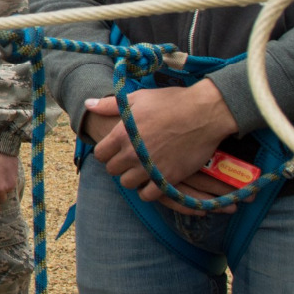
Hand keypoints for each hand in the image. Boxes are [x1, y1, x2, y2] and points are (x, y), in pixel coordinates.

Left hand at [88, 82, 238, 213]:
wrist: (205, 112)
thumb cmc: (171, 102)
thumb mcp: (138, 98)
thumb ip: (110, 105)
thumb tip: (88, 104)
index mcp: (121, 134)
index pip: (100, 154)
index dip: (107, 151)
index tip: (116, 149)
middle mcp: (132, 153)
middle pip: (112, 170)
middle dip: (119, 164)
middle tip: (131, 158)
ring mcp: (149, 167)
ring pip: (128, 183)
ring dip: (133, 178)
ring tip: (142, 169)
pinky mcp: (168, 178)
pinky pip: (147, 195)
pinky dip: (148, 190)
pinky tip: (153, 180)